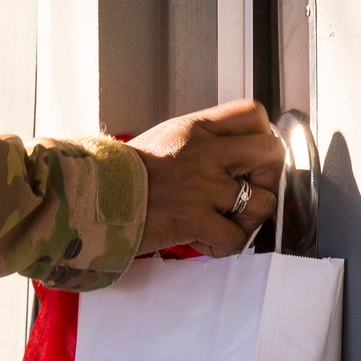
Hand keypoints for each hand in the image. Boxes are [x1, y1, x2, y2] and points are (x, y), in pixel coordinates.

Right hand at [127, 100, 284, 256]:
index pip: (253, 114)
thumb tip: (225, 156)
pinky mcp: (194, 220)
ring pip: (261, 202)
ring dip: (250, 218)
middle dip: (268, 177)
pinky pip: (236, 239)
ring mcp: (202, 188)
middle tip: (249, 191)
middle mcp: (205, 154)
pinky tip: (207, 242)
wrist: (89, 198)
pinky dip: (226, 246)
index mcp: (195, 129)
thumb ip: (197, 143)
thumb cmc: (119, 175)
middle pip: (271, 153)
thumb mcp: (162, 140)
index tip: (251, 157)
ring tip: (227, 223)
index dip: (262, 136)